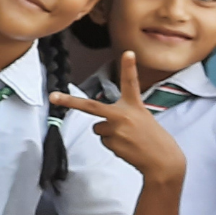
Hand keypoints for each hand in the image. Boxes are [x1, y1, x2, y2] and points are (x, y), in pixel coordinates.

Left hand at [50, 51, 185, 180]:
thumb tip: (100, 125)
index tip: (128, 53)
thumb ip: (122, 115)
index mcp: (134, 106)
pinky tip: (128, 148)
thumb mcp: (142, 119)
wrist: (163, 161)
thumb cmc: (152, 139)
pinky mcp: (112, 142)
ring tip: (129, 139)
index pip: (131, 83)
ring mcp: (116, 129)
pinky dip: (113, 144)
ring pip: (98, 129)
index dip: (129, 67)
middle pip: (91, 106)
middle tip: (53, 97)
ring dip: (109, 134)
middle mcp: (123, 114)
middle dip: (69, 101)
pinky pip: (104, 141)